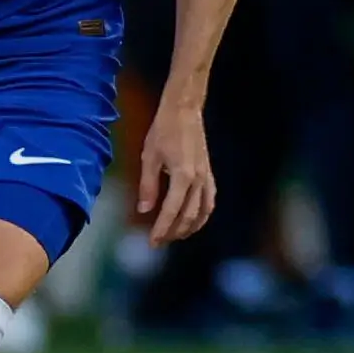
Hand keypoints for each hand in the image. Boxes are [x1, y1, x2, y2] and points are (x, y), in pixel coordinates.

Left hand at [138, 88, 216, 244]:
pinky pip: (210, 200)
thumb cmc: (163, 131)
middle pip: (187, 216)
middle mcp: (198, 180)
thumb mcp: (149, 157)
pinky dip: (203, 214)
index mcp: (182, 176)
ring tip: (175, 236)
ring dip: (189, 227)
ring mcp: (206, 177)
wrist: (184, 111)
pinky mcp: (209, 173)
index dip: (161, 229)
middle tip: (159, 241)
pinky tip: (194, 220)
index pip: (171, 211)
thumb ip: (148, 186)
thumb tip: (143, 210)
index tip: (151, 242)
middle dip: (173, 232)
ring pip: (203, 211)